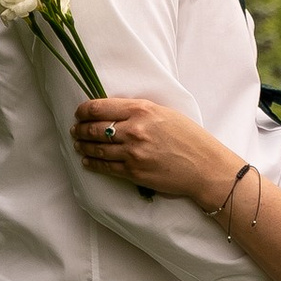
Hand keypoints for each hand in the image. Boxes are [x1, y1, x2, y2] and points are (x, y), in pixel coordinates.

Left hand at [71, 96, 235, 205]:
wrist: (205, 167)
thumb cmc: (190, 137)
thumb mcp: (165, 113)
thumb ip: (139, 111)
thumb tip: (114, 111)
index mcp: (142, 110)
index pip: (99, 107)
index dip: (83, 110)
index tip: (79, 112)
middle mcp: (134, 130)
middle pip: (94, 128)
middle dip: (80, 129)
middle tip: (75, 129)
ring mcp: (132, 153)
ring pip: (96, 148)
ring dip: (82, 146)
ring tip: (78, 144)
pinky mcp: (133, 172)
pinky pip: (105, 167)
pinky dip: (92, 163)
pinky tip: (87, 160)